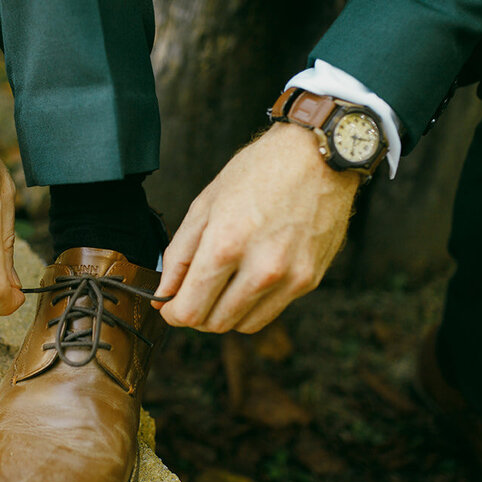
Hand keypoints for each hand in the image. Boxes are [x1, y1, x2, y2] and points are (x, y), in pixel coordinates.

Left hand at [154, 122, 359, 332]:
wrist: (317, 155)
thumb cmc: (259, 172)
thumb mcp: (205, 204)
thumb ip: (179, 254)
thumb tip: (164, 294)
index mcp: (226, 244)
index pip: (189, 310)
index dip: (172, 312)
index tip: (169, 304)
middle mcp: (261, 268)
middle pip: (214, 324)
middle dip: (196, 314)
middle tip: (194, 292)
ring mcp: (289, 278)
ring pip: (243, 325)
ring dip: (224, 313)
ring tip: (222, 284)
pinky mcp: (309, 281)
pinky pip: (270, 313)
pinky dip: (252, 305)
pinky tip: (249, 278)